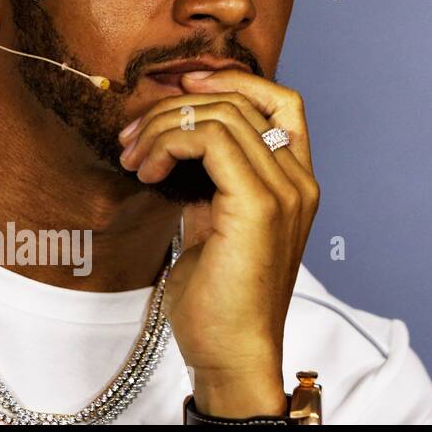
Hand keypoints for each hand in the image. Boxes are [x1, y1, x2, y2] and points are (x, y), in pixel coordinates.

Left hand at [118, 70, 319, 416]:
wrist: (233, 352)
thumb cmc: (220, 299)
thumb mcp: (217, 224)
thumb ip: (214, 182)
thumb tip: (179, 143)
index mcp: (297, 182)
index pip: (283, 101)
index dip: (235, 80)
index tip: (181, 88)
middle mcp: (300, 180)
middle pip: (243, 101)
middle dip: (176, 107)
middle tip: (131, 137)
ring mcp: (286, 190)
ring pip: (222, 115)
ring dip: (163, 127)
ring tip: (134, 159)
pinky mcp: (260, 204)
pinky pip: (211, 139)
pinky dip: (169, 143)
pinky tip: (148, 172)